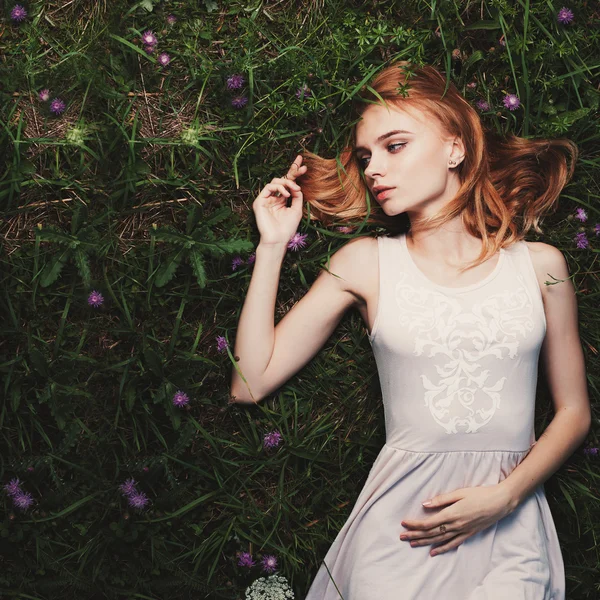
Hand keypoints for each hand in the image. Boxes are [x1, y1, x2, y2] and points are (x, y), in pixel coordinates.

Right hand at [253, 154, 307, 246]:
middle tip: (302, 168)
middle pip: (281, 179)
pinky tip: (286, 195)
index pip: (287, 184)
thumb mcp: (297, 209)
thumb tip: (297, 184)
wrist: (278, 239)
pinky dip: (279, 188)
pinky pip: (268, 187)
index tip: (304, 165)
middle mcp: (273, 198)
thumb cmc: (287, 228)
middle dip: (293, 171)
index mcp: (282, 200)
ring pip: (275, 181)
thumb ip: (297, 196)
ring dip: (287, 182)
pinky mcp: (260, 201)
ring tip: (294, 189)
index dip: (294, 173)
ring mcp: (266, 199)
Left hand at [399, 485, 513, 556]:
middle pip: (431, 533)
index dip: (415, 524)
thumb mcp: (459, 493)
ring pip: (440, 540)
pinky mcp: (469, 534)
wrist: (500, 502)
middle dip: (415, 535)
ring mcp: (463, 531)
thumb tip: (425, 505)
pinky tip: (433, 552)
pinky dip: (442, 549)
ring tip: (412, 544)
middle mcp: (456, 525)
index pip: (428, 523)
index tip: (403, 523)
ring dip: (425, 542)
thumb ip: (441, 500)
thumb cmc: (479, 494)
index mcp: (451, 514)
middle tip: (402, 537)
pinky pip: (453, 544)